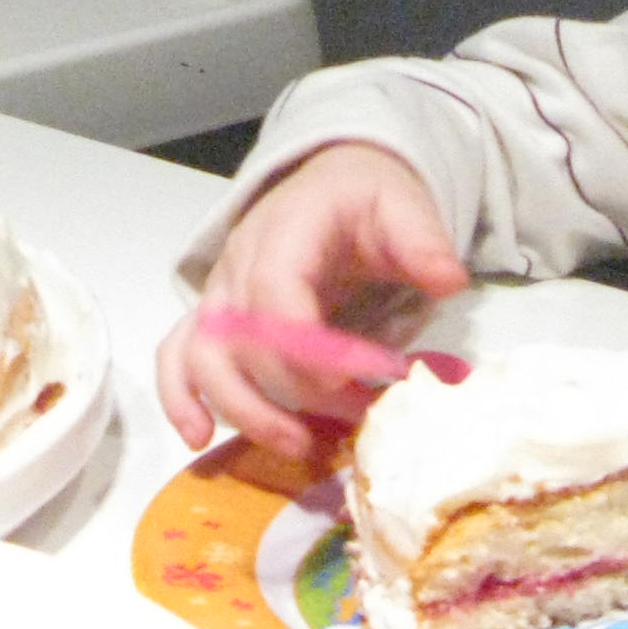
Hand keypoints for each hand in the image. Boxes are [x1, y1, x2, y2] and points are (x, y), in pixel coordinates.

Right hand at [155, 143, 467, 461]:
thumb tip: (449, 280)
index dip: (304, 345)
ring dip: (244, 408)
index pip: (274, 289)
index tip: (352, 383)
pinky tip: (200, 438)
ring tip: (298, 444)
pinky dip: (181, 398)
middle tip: (356, 417)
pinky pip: (178, 356)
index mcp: (285, 230)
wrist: (333, 184)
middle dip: (296, 390)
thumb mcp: (403, 205)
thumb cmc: (366, 201)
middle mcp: (239, 262)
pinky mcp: (213, 320)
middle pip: (240, 338)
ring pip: (202, 356)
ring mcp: (220, 294)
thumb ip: (423, 240)